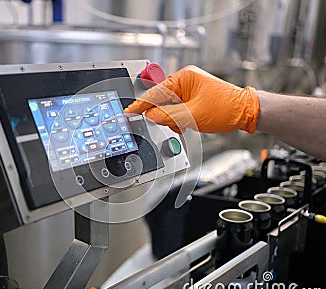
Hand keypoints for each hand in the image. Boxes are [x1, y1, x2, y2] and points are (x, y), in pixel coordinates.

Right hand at [124, 65, 258, 133]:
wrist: (246, 112)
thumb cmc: (225, 109)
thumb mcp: (192, 115)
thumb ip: (168, 116)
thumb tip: (151, 116)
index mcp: (184, 78)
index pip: (155, 92)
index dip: (141, 104)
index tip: (129, 111)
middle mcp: (185, 79)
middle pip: (161, 99)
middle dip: (165, 115)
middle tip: (175, 124)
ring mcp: (189, 87)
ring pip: (169, 106)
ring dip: (173, 118)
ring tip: (186, 124)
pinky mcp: (192, 95)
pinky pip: (177, 107)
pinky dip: (179, 117)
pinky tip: (188, 122)